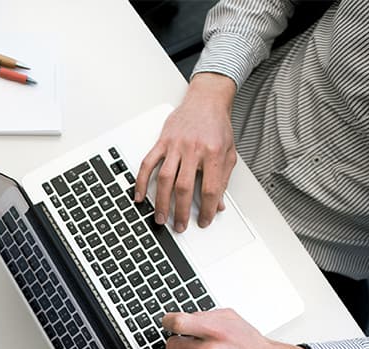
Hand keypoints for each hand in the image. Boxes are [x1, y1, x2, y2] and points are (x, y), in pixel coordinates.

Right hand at [134, 73, 237, 232]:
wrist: (206, 100)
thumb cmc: (218, 126)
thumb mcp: (228, 154)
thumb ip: (223, 180)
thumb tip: (218, 204)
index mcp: (213, 153)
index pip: (209, 189)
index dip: (207, 209)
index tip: (204, 220)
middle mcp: (193, 149)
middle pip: (184, 187)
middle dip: (181, 211)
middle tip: (180, 226)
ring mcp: (175, 145)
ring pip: (165, 179)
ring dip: (161, 202)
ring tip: (160, 218)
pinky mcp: (162, 141)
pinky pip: (148, 163)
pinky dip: (142, 181)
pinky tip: (139, 196)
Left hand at [163, 309, 306, 348]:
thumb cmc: (249, 342)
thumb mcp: (230, 318)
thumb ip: (204, 316)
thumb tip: (180, 319)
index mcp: (216, 330)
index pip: (177, 324)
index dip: (168, 322)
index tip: (168, 323)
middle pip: (172, 345)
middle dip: (177, 342)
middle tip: (186, 342)